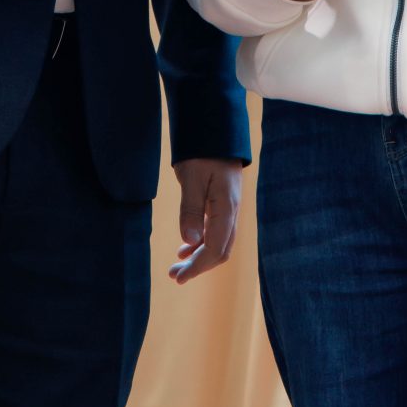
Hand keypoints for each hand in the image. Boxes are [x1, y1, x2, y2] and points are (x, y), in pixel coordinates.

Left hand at [168, 158, 242, 284]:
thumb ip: (191, 210)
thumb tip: (190, 242)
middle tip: (174, 275)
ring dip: (198, 257)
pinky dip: (201, 243)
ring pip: (218, 242)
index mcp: (227, 207)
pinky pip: (216, 231)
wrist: (215, 129)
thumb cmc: (202, 150)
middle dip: (198, 266)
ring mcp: (229, 208)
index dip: (197, 266)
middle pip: (219, 250)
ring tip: (177, 265)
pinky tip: (187, 247)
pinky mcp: (222, 203)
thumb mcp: (192, 178)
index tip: (179, 276)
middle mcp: (232, 211)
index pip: (215, 248)